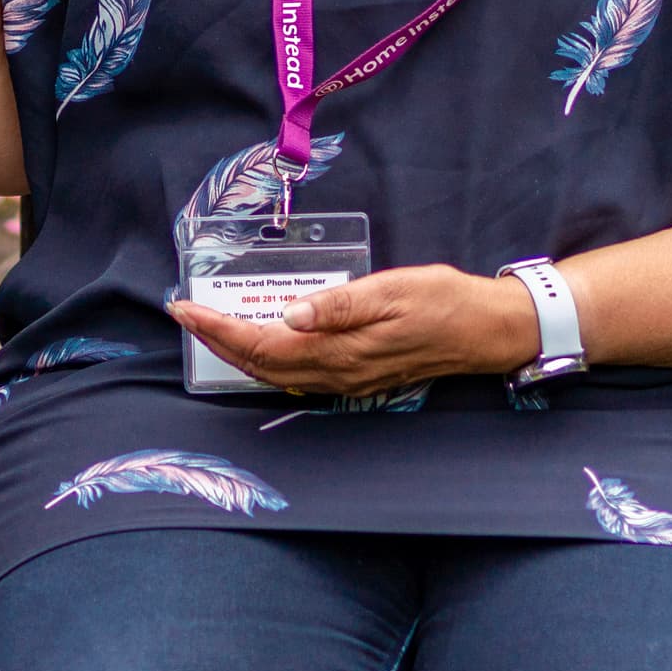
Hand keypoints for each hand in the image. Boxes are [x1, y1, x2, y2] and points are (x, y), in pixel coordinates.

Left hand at [167, 265, 541, 397]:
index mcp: (340, 351)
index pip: (262, 345)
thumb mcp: (393, 289)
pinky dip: (267, 360)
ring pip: (276, 375)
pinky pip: (297, 376)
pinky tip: (260, 343)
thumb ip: (340, 304)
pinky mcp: (356, 377)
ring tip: (209, 327)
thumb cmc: (443, 301)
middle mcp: (336, 374)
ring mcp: (346, 381)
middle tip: (185, 314)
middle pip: (260, 365)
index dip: (217, 329)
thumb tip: (290, 315)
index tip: (185, 307)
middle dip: (216, 342)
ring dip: (238, 353)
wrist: (486, 331)